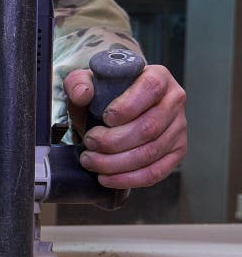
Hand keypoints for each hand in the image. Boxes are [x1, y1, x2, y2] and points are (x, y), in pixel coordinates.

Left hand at [64, 64, 186, 188]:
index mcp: (157, 77)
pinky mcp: (175, 152)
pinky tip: (106, 178)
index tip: (104, 119)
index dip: (126, 108)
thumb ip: (78, 83)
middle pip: (148, 128)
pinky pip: (156, 172)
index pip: (150, 89)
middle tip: (89, 144)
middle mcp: (174, 101)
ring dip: (115, 163)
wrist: (112, 113)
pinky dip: (128, 179)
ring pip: (150, 153)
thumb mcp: (86, 83)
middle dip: (112, 142)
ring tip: (91, 161)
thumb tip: (83, 95)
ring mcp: (178, 128)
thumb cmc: (103, 95)